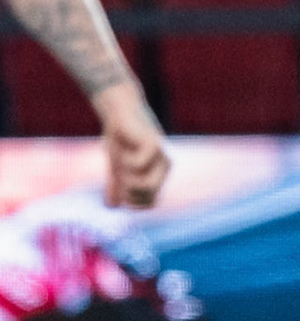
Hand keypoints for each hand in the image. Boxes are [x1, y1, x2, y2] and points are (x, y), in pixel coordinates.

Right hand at [93, 83, 169, 208]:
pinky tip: (125, 146)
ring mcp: (162, 156)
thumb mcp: (115, 167)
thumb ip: (116, 186)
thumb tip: (112, 207)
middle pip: (148, 196)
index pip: (150, 203)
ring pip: (146, 185)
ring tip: (122, 161)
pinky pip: (138, 165)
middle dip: (128, 190)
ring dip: (127, 178)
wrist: (118, 113)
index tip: (120, 185)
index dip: (131, 201)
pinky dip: (125, 160)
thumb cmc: (120, 139)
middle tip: (120, 173)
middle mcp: (166, 167)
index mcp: (160, 175)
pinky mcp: (154, 144)